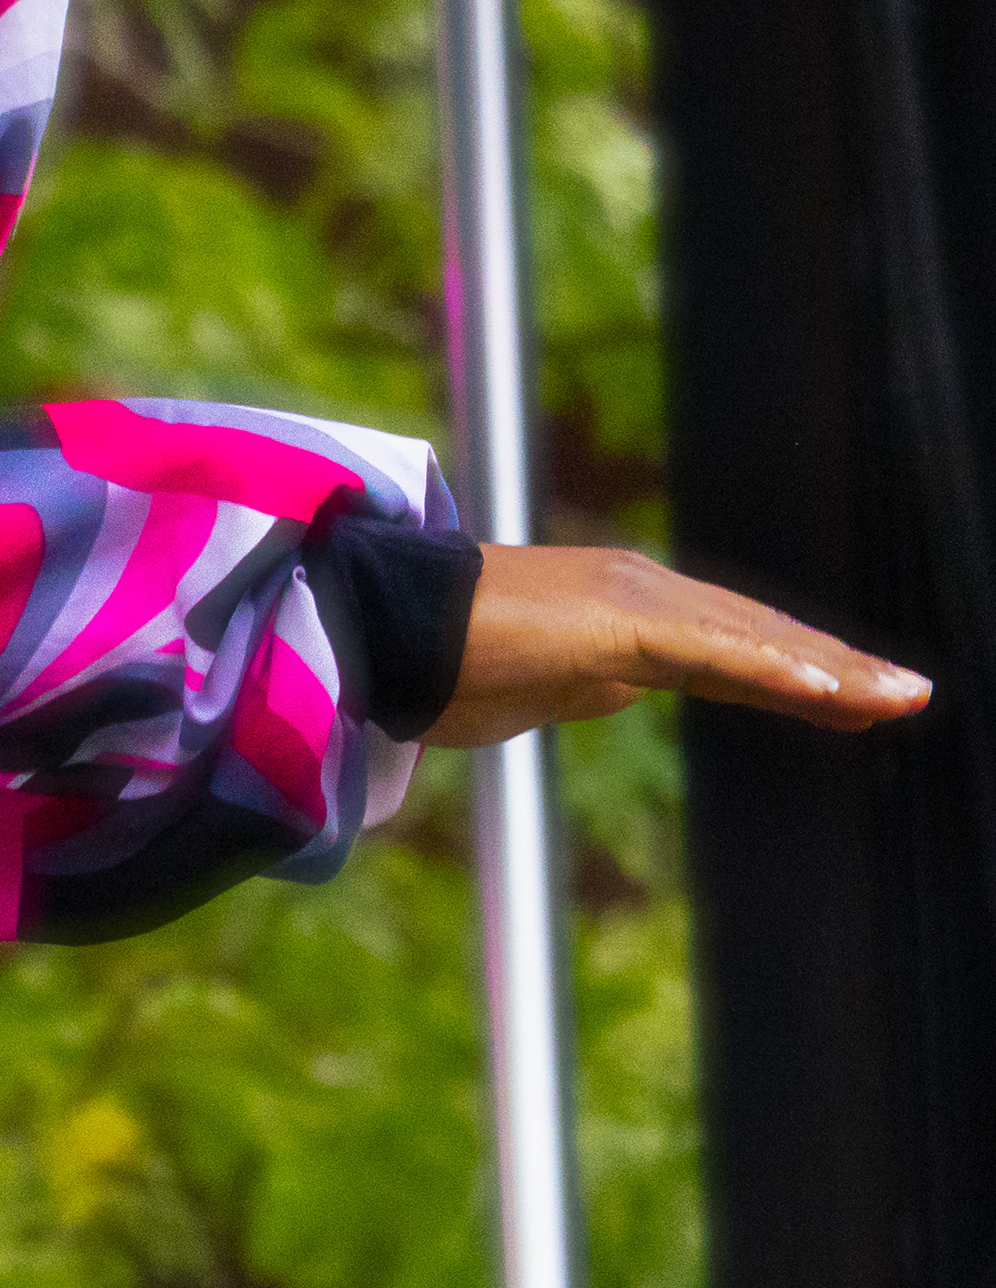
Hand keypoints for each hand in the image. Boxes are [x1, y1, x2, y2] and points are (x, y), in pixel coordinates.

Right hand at [428, 543, 933, 746]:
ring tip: (900, 696)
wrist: (376, 628)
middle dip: (839, 667)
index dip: (795, 670)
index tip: (853, 697)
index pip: (731, 644)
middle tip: (911, 693)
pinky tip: (831, 693)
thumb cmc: (433, 660)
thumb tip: (623, 688)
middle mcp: (637, 591)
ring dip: (834, 672)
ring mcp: (631, 601)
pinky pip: (714, 654)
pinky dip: (775, 672)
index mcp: (618, 610)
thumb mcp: (530, 683)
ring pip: (754, 642)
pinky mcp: (618, 624)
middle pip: (760, 636)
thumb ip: (585, 680)